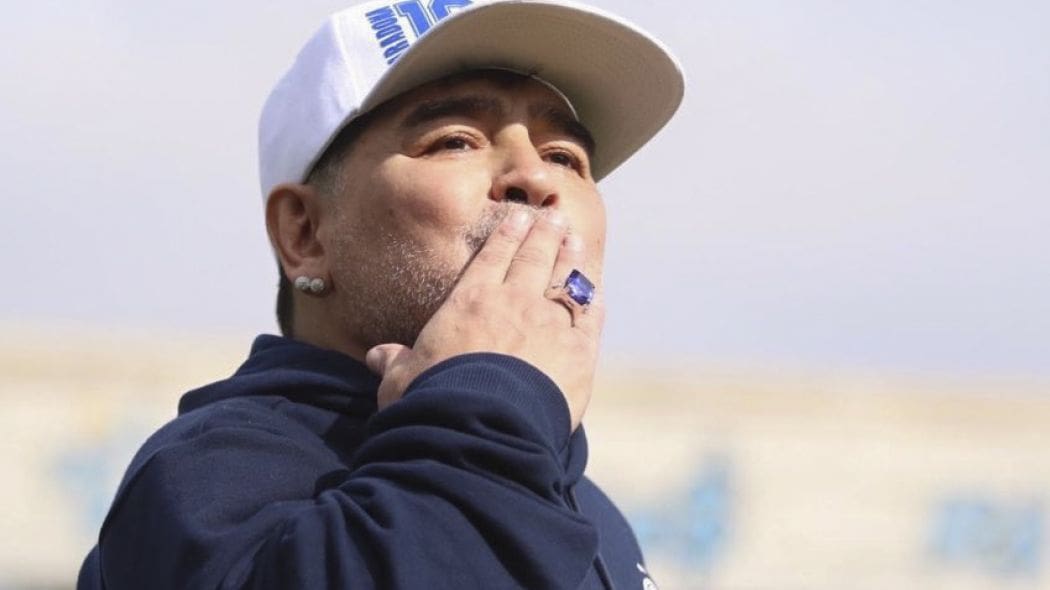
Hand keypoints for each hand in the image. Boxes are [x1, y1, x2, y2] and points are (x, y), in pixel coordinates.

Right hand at [365, 210, 603, 431]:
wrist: (483, 426)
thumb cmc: (435, 400)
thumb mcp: (403, 380)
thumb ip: (396, 362)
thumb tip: (376, 356)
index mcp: (470, 301)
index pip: (492, 258)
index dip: (506, 235)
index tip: (518, 216)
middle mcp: (513, 302)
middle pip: (532, 258)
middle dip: (544, 234)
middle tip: (555, 216)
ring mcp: (550, 323)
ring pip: (564, 280)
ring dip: (569, 258)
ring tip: (575, 240)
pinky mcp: (579, 351)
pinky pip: (590, 318)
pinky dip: (592, 302)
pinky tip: (596, 292)